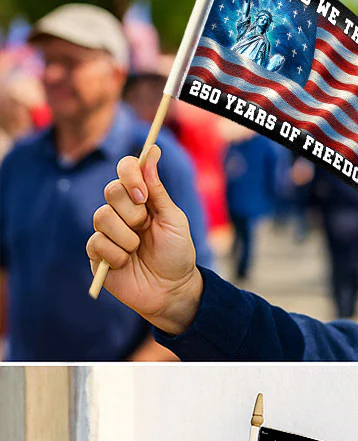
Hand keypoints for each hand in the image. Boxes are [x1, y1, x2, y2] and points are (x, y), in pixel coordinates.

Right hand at [86, 146, 203, 334]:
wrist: (173, 290)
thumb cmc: (177, 254)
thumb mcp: (174, 220)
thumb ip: (158, 189)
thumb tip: (151, 151)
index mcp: (140, 199)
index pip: (125, 170)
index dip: (129, 174)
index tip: (142, 193)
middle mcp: (120, 212)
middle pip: (111, 191)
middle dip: (132, 212)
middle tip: (145, 227)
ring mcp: (107, 231)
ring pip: (101, 218)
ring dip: (127, 237)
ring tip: (138, 250)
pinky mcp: (96, 254)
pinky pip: (97, 243)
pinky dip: (116, 255)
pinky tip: (126, 264)